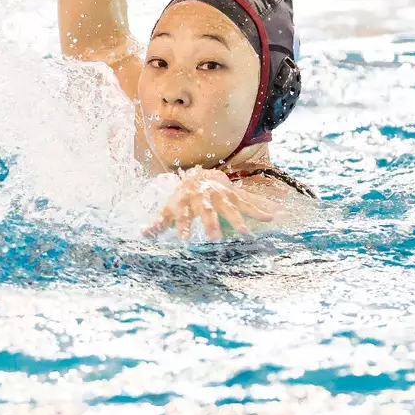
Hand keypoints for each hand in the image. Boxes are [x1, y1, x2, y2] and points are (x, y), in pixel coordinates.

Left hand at [145, 168, 276, 240]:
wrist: (197, 174)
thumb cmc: (181, 198)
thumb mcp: (168, 208)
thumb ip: (158, 223)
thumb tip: (143, 234)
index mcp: (185, 202)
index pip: (183, 215)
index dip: (183, 227)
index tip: (185, 240)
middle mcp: (203, 198)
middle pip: (207, 211)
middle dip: (212, 224)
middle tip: (216, 239)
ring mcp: (220, 195)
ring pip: (229, 207)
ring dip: (237, 220)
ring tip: (245, 234)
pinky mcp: (233, 195)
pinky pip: (247, 203)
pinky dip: (259, 210)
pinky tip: (271, 218)